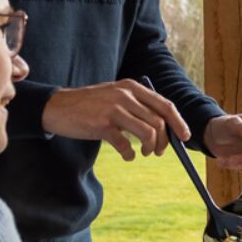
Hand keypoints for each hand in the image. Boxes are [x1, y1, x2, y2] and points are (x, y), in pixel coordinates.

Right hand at [42, 79, 188, 159]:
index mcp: (132, 87)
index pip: (165, 105)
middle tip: (159, 152)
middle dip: (164, 141)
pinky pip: (125, 144)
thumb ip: (137, 106)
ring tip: (143, 153)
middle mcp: (125, 95)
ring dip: (150, 148)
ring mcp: (114, 109)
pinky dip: (130, 153)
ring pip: (147, 133)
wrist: (57, 107)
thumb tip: (164, 128)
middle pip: (159, 122)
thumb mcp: (115, 96)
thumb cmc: (90, 105)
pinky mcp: (102, 125)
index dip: (179, 122)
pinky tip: (127, 155)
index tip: (184, 137)